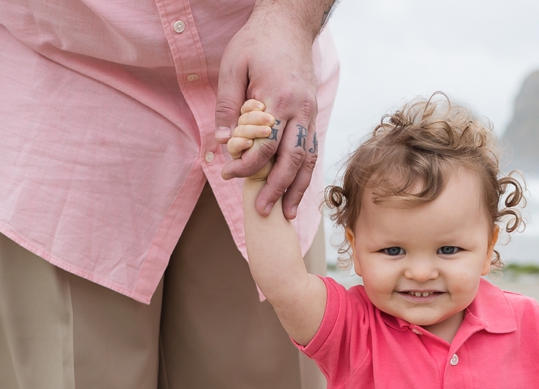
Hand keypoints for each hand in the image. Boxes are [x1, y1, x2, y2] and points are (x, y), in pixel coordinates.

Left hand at [216, 6, 319, 219]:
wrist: (288, 24)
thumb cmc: (257, 43)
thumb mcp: (232, 67)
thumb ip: (228, 106)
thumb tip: (225, 143)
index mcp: (280, 97)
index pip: (266, 143)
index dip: (247, 165)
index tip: (228, 174)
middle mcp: (301, 110)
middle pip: (291, 159)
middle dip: (277, 189)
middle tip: (262, 211)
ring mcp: (311, 113)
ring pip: (307, 159)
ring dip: (297, 189)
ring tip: (286, 214)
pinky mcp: (313, 115)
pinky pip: (312, 150)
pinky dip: (304, 174)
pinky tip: (296, 191)